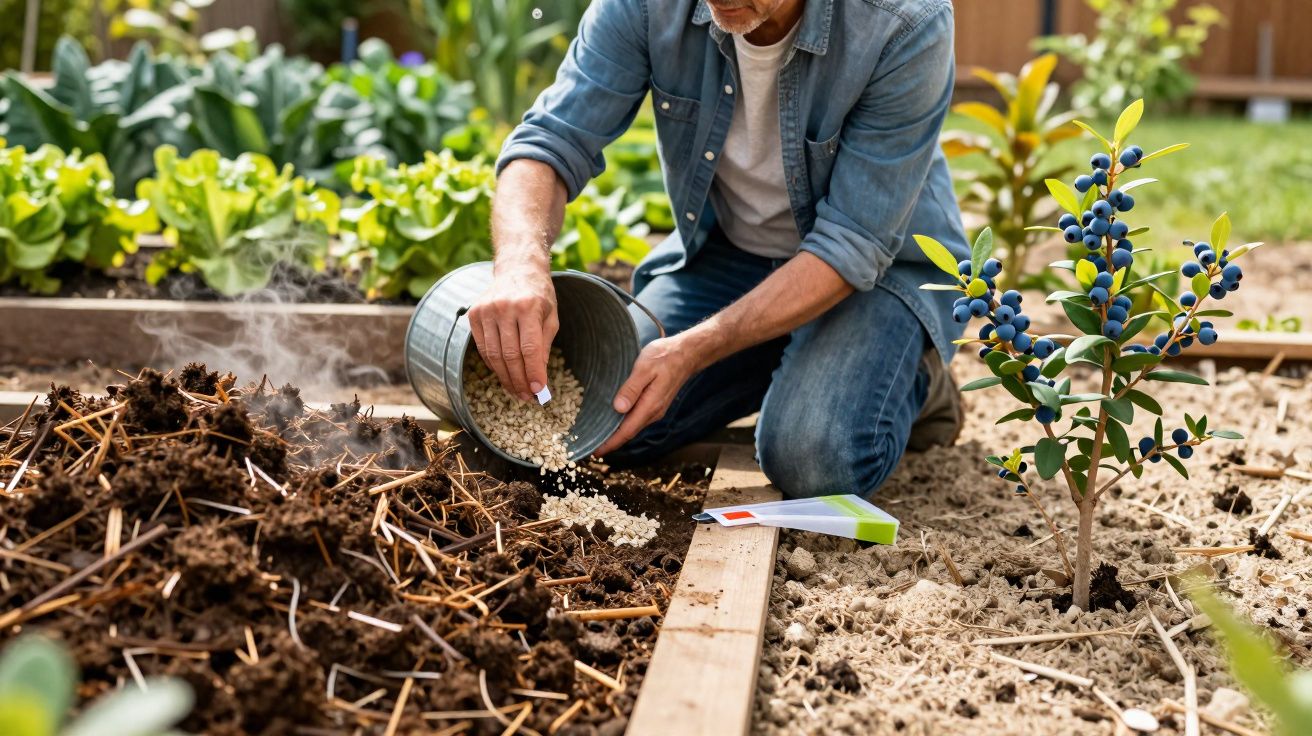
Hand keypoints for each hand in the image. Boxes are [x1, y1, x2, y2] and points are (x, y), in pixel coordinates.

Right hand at [467, 263, 558, 400]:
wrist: (518, 269)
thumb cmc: (539, 295)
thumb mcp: (551, 316)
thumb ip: (545, 346)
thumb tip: (538, 377)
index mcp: (529, 306)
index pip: (530, 348)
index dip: (534, 373)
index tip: (539, 391)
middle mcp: (505, 307)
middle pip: (510, 355)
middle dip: (519, 380)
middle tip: (527, 397)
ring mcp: (486, 310)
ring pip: (494, 355)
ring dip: (505, 377)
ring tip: (516, 391)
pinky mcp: (474, 313)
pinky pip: (483, 348)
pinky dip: (493, 365)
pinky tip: (504, 374)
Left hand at [594, 336, 701, 456]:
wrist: (687, 354)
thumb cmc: (665, 357)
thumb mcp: (644, 368)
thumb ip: (631, 389)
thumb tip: (618, 408)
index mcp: (649, 406)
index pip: (626, 431)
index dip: (610, 443)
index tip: (596, 452)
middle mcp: (653, 412)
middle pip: (629, 432)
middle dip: (611, 442)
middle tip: (591, 447)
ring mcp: (655, 409)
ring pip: (633, 426)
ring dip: (617, 433)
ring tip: (599, 435)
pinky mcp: (655, 404)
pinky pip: (637, 419)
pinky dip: (624, 424)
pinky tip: (615, 420)